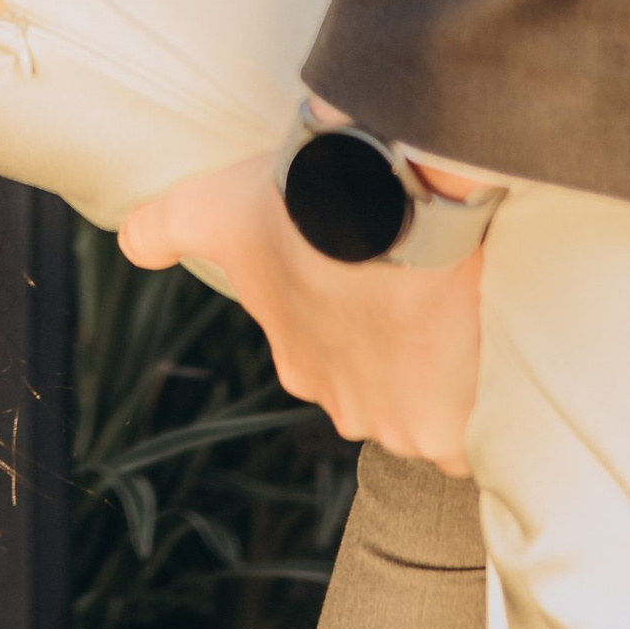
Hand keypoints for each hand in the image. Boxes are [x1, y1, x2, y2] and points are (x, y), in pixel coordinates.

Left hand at [119, 151, 483, 474]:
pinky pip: (487, 430)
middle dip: (412, 355)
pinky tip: (499, 354)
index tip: (391, 283)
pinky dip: (494, 402)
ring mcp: (403, 421)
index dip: (368, 320)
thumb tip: (131, 242)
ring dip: (455, 377)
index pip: (341, 360)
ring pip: (441, 411)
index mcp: (303, 365)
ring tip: (468, 317)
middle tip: (432, 296)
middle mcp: (348, 406)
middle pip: (393, 391)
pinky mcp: (457, 424)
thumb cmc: (297, 202)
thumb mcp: (212, 208)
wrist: (383, 198)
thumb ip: (163, 227)